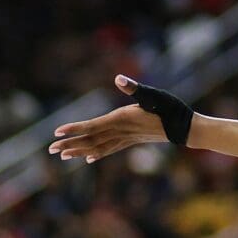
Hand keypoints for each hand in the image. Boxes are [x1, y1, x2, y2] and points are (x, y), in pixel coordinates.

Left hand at [48, 75, 165, 162]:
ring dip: (80, 151)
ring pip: (98, 147)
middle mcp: (121, 132)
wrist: (186, 129)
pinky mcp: (131, 141)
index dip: (75, 129)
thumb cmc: (170, 109)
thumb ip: (134, 88)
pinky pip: (109, 149)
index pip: (93, 126)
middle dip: (71, 144)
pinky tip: (89, 158)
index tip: (57, 133)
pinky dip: (97, 153)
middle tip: (51, 150)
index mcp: (122, 119)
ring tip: (63, 156)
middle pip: (91, 140)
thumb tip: (119, 78)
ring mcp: (126, 138)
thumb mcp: (153, 95)